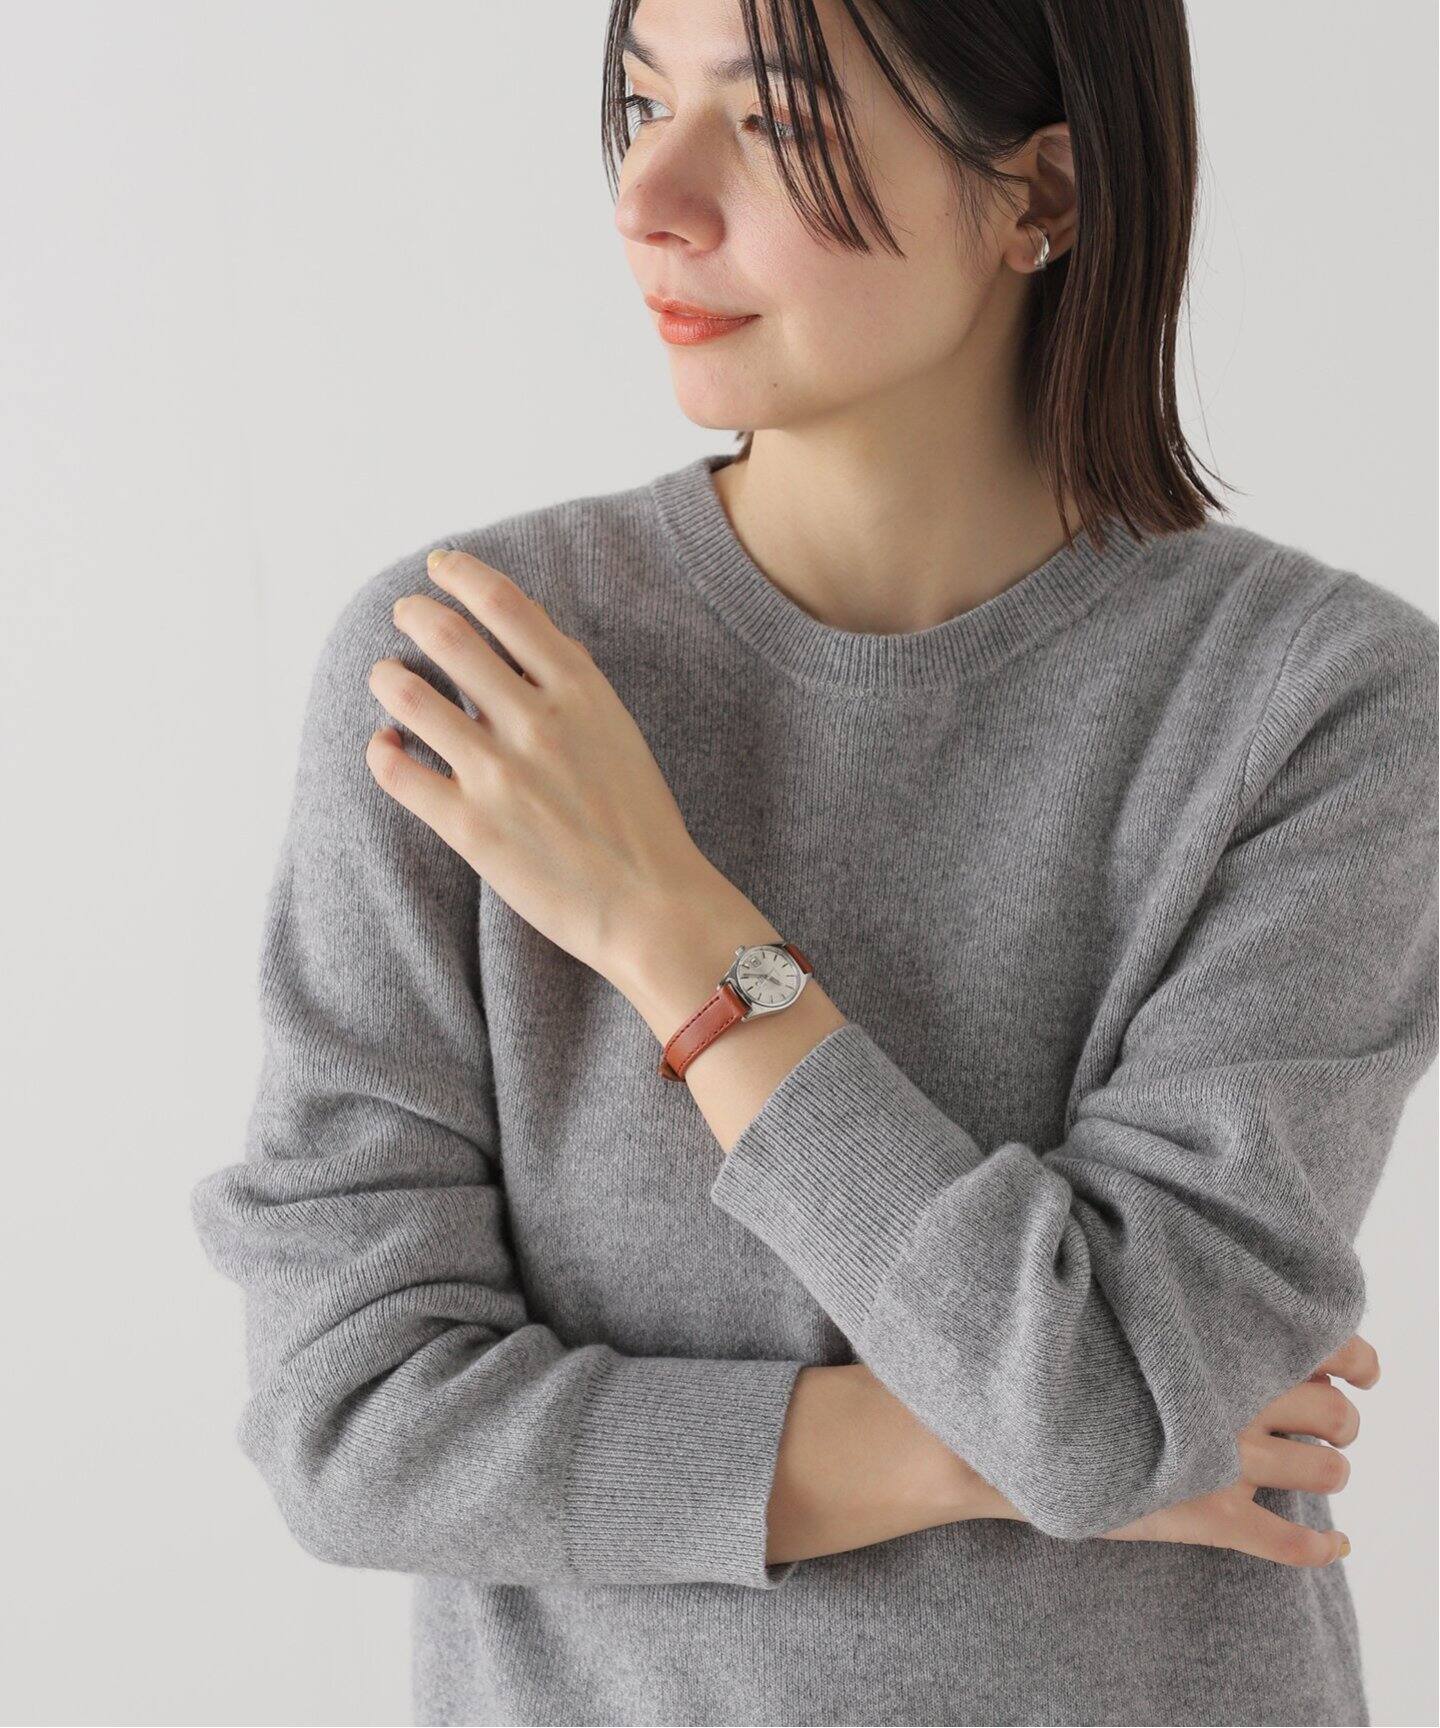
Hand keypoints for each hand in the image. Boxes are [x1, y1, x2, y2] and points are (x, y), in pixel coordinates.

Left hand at [366, 548, 711, 977]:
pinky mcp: (468, 826)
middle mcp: (535, 721)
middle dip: (415, 613)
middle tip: (406, 612)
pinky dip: (381, 749)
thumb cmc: (641, 824)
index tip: (440, 567)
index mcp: (580, 691)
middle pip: (448, 636)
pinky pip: (396, 771)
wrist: (653, 907)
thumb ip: (575, 683)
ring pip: (410, 695)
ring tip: (386, 675)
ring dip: (388, 675)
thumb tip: (533, 636)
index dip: (461, 574)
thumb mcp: (620, 731)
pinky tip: (387, 746)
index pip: (505, 604)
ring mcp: (498, 773)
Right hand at [1097, 1333, 1377, 1565]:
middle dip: (1341, 1422)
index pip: (1331, 1346)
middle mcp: (1239, 1400)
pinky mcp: (1212, 1517)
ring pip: (1327, 1472)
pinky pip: (1290, 1543)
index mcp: (1228, 1348)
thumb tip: (1260, 1333)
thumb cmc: (1083, 1361)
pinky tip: (1333, 1545)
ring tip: (1310, 1467)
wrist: (1033, 1426)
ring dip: (1327, 1470)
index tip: (1360, 1372)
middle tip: (1321, 1424)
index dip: (1359, 1360)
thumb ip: (1208, 1324)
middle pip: (1338, 1414)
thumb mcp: (1146, 1322)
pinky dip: (1321, 1548)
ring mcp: (1228, 1461)